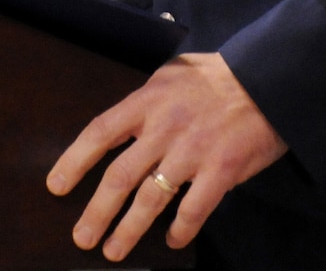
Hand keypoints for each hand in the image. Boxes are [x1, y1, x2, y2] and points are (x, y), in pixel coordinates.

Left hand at [46, 52, 286, 260]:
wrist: (269, 79)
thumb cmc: (218, 76)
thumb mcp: (173, 74)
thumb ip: (147, 100)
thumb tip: (123, 124)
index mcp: (148, 100)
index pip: (100, 132)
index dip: (74, 161)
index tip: (56, 186)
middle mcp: (165, 127)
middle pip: (120, 176)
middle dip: (97, 211)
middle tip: (82, 237)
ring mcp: (193, 151)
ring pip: (151, 199)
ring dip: (129, 229)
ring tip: (114, 250)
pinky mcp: (222, 169)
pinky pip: (194, 209)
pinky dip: (181, 229)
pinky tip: (172, 241)